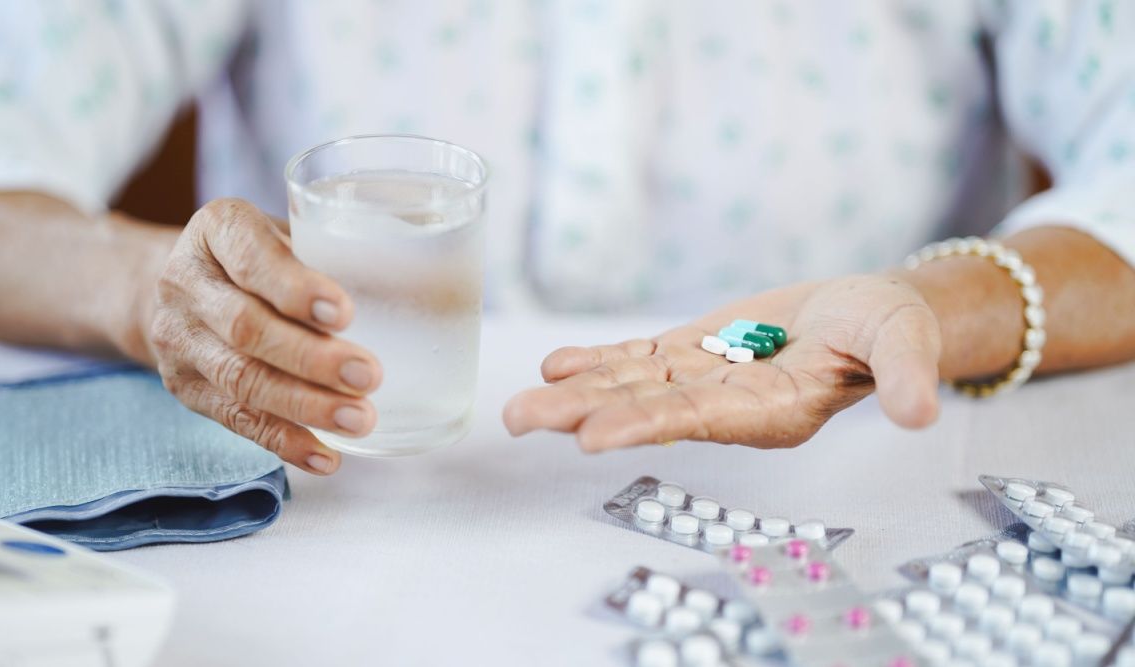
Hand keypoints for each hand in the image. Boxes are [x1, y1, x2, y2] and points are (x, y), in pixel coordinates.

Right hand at [149, 198, 381, 473]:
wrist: (172, 282)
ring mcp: (179, 339)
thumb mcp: (286, 231)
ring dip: (305, 406)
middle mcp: (186, 283)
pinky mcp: (185, 388)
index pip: (253, 259)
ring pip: (241, 380)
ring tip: (360, 420)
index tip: (346, 314)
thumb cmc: (260, 254)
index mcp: (219, 230)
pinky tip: (327, 457)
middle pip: (246, 328)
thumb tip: (434, 285)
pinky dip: (285, 442)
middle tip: (370, 377)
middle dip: (311, 359)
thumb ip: (337, 252)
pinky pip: (236, 421)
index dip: (298, 290)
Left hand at [503, 275, 941, 450]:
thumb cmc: (888, 329)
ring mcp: (704, 379)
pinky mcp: (693, 353)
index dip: (644, 425)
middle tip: (521, 419)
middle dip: (582, 414)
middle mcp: (727, 404)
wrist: (866, 313)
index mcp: (772, 412)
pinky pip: (638, 358)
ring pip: (631, 385)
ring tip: (519, 405)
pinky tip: (557, 362)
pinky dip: (598, 359)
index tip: (590, 436)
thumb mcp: (905, 342)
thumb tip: (921, 413)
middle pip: (646, 409)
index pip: (699, 420)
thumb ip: (905, 376)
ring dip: (575, 391)